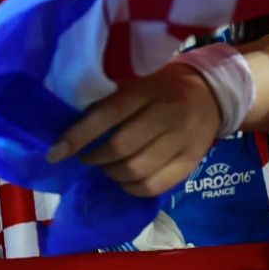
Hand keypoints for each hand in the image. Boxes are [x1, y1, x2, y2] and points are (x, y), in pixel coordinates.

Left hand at [49, 63, 221, 197]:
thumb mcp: (138, 82)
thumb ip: (109, 100)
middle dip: (94, 158)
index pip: (108, 114)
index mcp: (150, 89)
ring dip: (111, 173)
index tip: (55, 152)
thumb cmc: (163, 86)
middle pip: (121, 147)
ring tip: (106, 166)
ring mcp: (183, 139)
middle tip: (86, 156)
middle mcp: (169, 113)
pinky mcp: (191, 161)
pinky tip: (125, 179)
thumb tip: (68, 131)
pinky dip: (131, 188)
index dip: (78, 136)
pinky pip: (153, 186)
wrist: (213, 94)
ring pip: (135, 170)